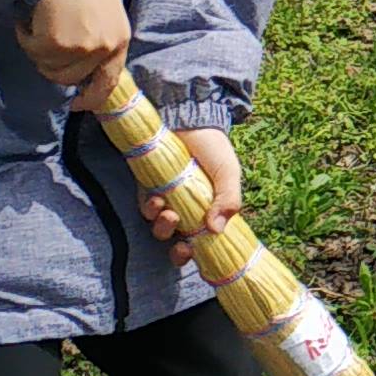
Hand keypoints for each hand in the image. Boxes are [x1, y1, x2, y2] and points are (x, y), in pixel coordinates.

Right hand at [20, 0, 129, 103]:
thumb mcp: (104, 8)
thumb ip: (99, 36)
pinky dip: (26, 35)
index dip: (92, 97)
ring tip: (42, 19)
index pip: (108, 82)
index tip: (77, 104)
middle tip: (44, 38)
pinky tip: (33, 14)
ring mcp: (81, 49)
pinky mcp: (56, 45)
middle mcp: (104, 48)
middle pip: (69, 78)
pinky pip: (32, 51)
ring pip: (48, 67)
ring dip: (38, 48)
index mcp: (120, 39)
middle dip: (52, 64)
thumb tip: (82, 63)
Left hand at [144, 123, 242, 262]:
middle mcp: (189, 211)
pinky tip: (156, 199)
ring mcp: (169, 201)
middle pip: (180, 244)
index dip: (200, 255)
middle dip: (178, 252)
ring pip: (161, 230)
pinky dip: (150, 211)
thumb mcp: (228, 173)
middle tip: (182, 247)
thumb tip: (216, 230)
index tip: (196, 254)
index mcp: (211, 211)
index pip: (205, 243)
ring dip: (163, 229)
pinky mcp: (150, 189)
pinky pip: (146, 210)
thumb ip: (228, 199)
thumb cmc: (213, 147)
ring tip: (168, 214)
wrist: (189, 120)